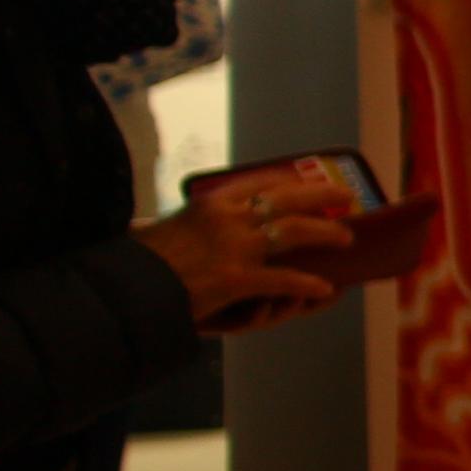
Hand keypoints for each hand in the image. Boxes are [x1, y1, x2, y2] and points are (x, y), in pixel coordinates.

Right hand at [134, 172, 356, 329]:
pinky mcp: (235, 279)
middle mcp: (227, 218)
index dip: (293, 182)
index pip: (263, 182)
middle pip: (288, 199)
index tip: (311, 183)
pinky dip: (308, 283)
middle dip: (323, 197)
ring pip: (294, 232)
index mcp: (211, 202)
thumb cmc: (141, 261)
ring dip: (326, 233)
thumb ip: (195, 223)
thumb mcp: (168, 227)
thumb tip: (199, 221)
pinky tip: (326, 288)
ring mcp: (233, 247)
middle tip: (346, 199)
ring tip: (346, 239)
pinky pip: (284, 279)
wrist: (124, 287)